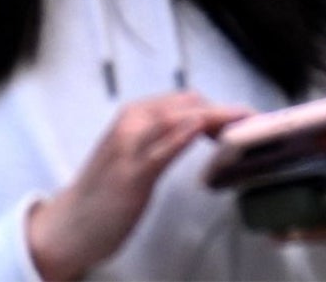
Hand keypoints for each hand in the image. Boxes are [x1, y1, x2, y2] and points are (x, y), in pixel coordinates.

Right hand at [25, 91, 240, 281]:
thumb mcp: (135, 156)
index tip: (246, 118)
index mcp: (133, 117)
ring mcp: (130, 147)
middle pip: (187, 104)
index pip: (185, 100)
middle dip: (225, 110)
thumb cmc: (103, 194)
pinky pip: (162, 149)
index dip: (219, 106)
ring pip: (178, 119)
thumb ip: (161, 140)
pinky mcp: (132, 175)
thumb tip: (196, 129)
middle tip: (255, 123)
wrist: (70, 225)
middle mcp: (131, 124)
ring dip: (216, 117)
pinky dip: (183, 134)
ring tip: (245, 122)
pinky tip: (202, 129)